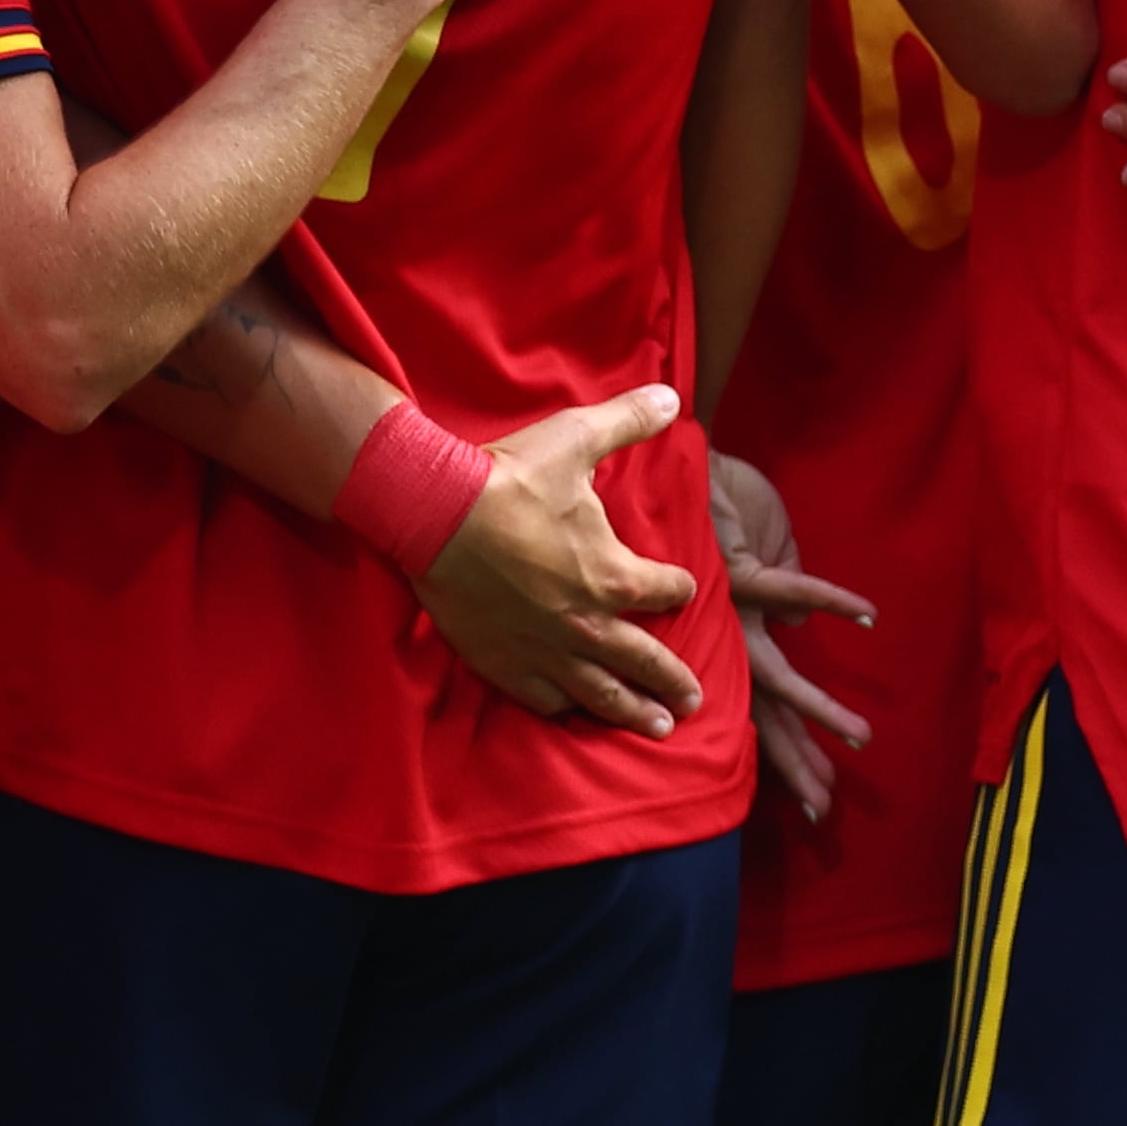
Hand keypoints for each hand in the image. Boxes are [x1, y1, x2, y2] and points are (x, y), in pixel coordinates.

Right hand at [416, 386, 704, 734]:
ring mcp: (546, 651)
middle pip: (645, 661)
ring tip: (658, 727)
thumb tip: (673, 397)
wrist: (434, 513)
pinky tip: (575, 711)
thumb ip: (630, 421)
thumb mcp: (576, 439)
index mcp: (614, 576)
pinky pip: (544, 699)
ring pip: (602, 694)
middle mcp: (589, 625)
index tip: (681, 589)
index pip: (665, 590)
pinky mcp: (505, 664)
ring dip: (634, 712)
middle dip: (673, 681)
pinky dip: (565, 707)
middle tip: (692, 701)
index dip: (678, 588)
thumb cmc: (508, 477)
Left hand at [711, 449, 873, 820]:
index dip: (784, 753)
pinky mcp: (741, 570)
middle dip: (795, 758)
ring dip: (816, 705)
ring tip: (857, 736)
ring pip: (774, 671)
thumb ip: (775, 596)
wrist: (676, 468)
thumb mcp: (746, 559)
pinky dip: (829, 601)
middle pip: (764, 711)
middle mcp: (725, 637)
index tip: (810, 801)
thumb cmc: (707, 510)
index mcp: (725, 641)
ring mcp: (732, 609)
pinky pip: (790, 589)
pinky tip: (866, 617)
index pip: (758, 709)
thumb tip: (799, 627)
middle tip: (824, 804)